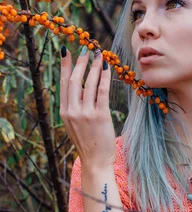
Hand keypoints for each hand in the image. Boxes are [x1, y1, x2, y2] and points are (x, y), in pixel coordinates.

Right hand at [59, 47, 115, 169]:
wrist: (96, 161)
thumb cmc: (88, 142)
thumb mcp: (75, 124)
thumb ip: (75, 107)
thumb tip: (80, 87)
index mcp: (64, 112)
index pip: (63, 83)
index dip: (65, 65)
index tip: (67, 51)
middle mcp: (72, 111)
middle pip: (74, 80)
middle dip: (81, 62)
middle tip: (87, 50)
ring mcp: (85, 113)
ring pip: (89, 83)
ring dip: (94, 66)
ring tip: (100, 55)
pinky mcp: (100, 116)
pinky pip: (102, 91)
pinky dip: (104, 77)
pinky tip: (107, 68)